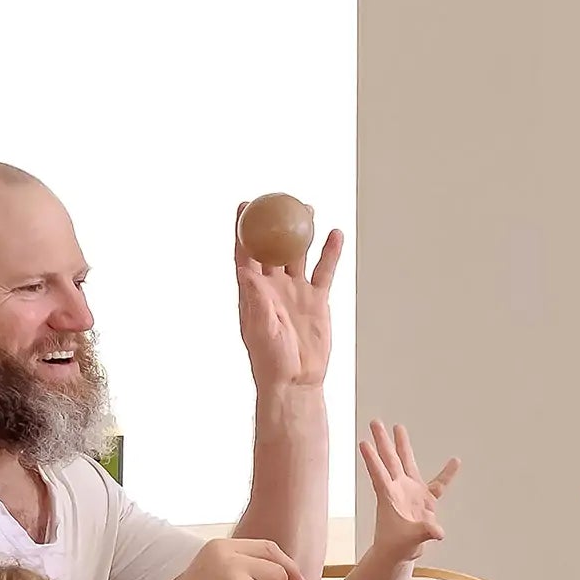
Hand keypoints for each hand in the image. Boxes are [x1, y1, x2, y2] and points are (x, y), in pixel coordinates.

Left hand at [235, 203, 343, 388]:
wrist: (296, 380)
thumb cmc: (271, 361)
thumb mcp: (260, 329)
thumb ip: (255, 299)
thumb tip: (245, 270)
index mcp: (254, 291)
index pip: (246, 253)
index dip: (244, 229)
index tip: (246, 205)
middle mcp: (273, 287)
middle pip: (273, 246)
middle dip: (275, 223)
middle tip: (281, 199)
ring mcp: (295, 292)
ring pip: (299, 254)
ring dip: (303, 232)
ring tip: (308, 210)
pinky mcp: (316, 300)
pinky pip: (324, 271)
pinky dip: (330, 253)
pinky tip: (335, 235)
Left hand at [361, 420, 459, 562]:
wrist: (399, 552)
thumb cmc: (397, 546)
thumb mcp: (410, 540)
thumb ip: (424, 532)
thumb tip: (438, 531)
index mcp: (389, 497)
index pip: (379, 474)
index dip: (372, 459)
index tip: (364, 443)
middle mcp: (398, 489)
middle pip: (389, 460)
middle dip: (382, 441)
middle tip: (375, 422)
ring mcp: (410, 491)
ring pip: (406, 463)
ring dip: (402, 445)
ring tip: (398, 426)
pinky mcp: (424, 499)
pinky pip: (438, 484)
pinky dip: (447, 474)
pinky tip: (455, 461)